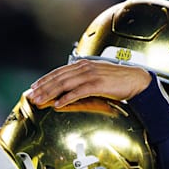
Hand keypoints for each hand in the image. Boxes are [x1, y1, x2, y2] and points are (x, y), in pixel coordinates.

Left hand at [27, 59, 150, 107]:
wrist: (136, 80)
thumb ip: (83, 80)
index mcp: (83, 65)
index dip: (45, 79)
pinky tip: (58, 104)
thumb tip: (70, 89)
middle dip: (43, 87)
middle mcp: (85, 67)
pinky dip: (67, 98)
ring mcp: (91, 75)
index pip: (59, 71)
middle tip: (32, 96)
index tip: (34, 87)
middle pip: (58, 77)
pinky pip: (78, 92)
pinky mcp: (98, 84)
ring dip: (50, 93)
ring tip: (40, 101)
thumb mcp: (97, 77)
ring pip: (65, 83)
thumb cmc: (117, 80)